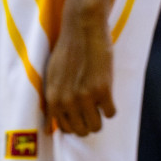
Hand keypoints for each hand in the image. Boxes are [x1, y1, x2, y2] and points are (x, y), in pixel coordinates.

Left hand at [43, 9, 114, 135]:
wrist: (83, 30)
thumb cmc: (67, 50)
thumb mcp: (52, 77)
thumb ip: (53, 101)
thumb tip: (49, 129)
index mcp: (53, 99)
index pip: (63, 128)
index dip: (74, 125)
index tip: (81, 118)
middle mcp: (67, 102)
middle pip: (80, 130)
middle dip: (87, 124)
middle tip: (92, 112)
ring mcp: (85, 97)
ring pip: (96, 126)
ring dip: (99, 119)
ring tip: (101, 107)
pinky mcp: (103, 90)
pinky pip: (110, 113)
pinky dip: (111, 109)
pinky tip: (109, 98)